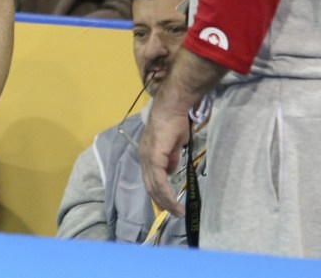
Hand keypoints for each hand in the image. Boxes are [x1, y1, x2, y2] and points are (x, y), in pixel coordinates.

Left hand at [138, 102, 190, 216]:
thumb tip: (171, 171)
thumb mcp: (174, 143)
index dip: (158, 192)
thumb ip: (171, 157)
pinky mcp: (154, 157)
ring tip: (177, 212)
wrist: (172, 107)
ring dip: (165, 201)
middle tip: (173, 212)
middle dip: (161, 201)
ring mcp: (147, 157)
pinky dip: (167, 193)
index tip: (169, 203)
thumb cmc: (174, 121)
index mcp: (147, 153)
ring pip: (154, 186)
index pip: (150, 177)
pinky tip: (174, 202)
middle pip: (150, 185)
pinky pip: (159, 180)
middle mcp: (144, 157)